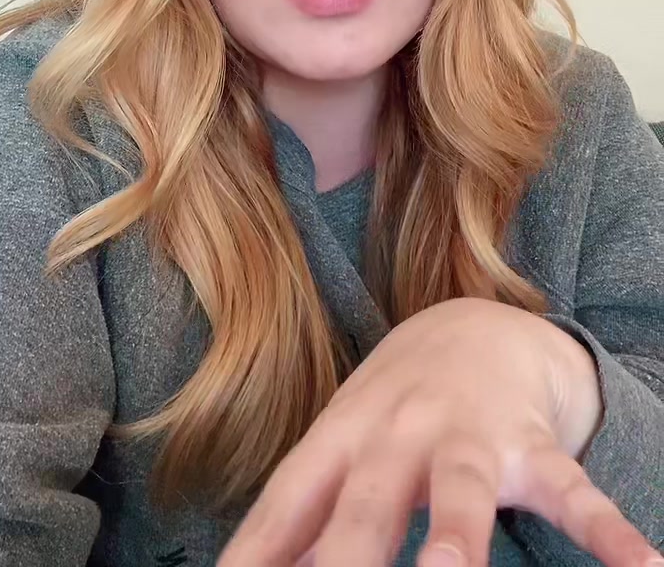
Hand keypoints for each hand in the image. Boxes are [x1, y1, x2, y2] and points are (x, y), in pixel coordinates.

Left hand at [217, 297, 662, 566]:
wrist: (476, 326)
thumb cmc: (391, 407)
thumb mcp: (338, 450)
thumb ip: (292, 519)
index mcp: (342, 438)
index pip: (290, 502)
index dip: (258, 555)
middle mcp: (401, 433)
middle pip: (369, 503)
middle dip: (348, 559)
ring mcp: (471, 436)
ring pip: (463, 488)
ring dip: (458, 536)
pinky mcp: (535, 447)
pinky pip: (576, 493)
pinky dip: (610, 534)